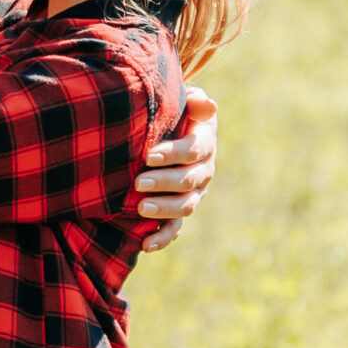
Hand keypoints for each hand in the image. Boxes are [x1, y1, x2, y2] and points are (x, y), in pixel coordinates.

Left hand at [136, 84, 217, 251]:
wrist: (170, 131)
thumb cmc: (174, 113)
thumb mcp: (184, 102)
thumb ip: (194, 102)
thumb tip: (208, 104)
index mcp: (204, 143)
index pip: (194, 150)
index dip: (173, 153)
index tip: (149, 155)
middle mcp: (203, 171)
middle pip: (189, 181)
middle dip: (164, 182)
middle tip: (139, 181)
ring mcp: (192, 193)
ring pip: (185, 206)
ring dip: (164, 209)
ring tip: (140, 208)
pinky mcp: (178, 210)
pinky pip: (174, 228)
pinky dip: (162, 238)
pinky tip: (145, 245)